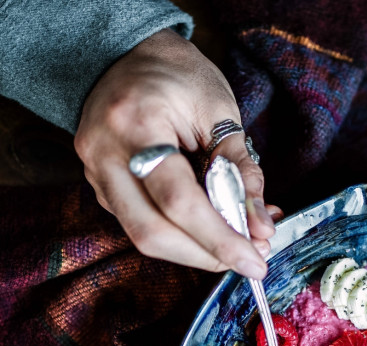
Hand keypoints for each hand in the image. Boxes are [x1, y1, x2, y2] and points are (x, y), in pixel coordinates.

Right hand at [74, 28, 280, 278]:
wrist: (126, 53)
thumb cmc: (179, 77)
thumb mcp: (221, 113)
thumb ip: (242, 172)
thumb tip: (261, 228)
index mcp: (136, 124)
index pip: (179, 202)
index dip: (220, 240)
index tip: (257, 263)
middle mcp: (105, 154)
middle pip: (153, 233)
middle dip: (207, 255)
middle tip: (251, 258)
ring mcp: (96, 174)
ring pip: (144, 237)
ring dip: (197, 251)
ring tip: (239, 243)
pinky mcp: (102, 188)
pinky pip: (142, 225)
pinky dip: (182, 235)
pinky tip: (213, 227)